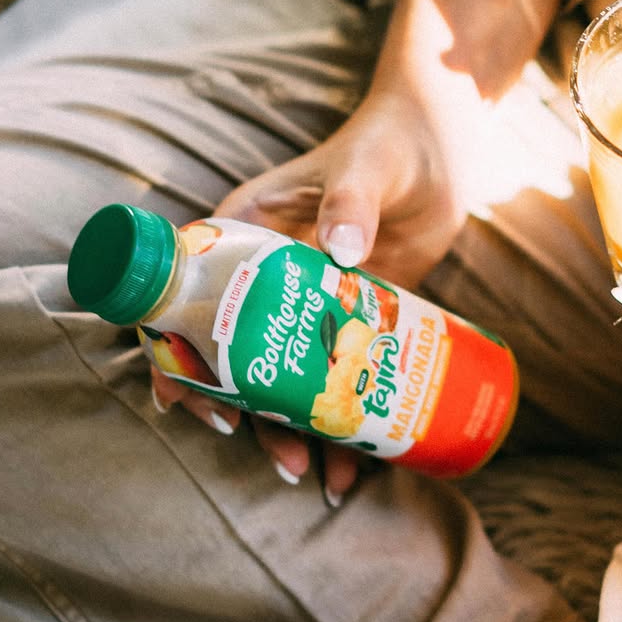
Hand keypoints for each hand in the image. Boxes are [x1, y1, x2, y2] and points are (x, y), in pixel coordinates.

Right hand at [150, 83, 468, 498]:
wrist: (444, 149)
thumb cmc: (389, 145)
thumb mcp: (364, 170)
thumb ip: (351, 202)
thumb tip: (339, 247)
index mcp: (244, 233)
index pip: (186, 298)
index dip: (178, 355)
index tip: (195, 402)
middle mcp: (264, 277)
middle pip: (235, 358)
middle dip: (254, 415)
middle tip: (286, 458)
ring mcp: (306, 304)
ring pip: (285, 378)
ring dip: (299, 429)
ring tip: (328, 476)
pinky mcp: (348, 320)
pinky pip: (334, 377)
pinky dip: (343, 417)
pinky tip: (360, 460)